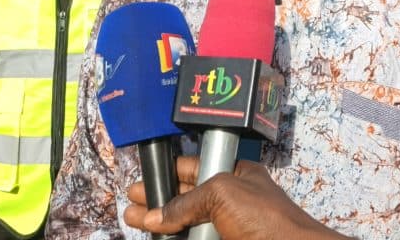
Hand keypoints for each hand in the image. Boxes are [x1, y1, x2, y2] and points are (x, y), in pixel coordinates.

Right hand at [124, 156, 346, 239]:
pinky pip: (195, 239)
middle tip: (132, 203)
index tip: (147, 178)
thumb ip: (186, 202)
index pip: (196, 168)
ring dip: (161, 225)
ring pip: (188, 224)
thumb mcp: (222, 194)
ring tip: (133, 222)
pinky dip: (176, 237)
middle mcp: (232, 201)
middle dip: (158, 200)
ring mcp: (228, 227)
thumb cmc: (268, 218)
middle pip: (187, 198)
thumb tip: (156, 216)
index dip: (170, 172)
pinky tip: (157, 236)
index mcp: (237, 176)